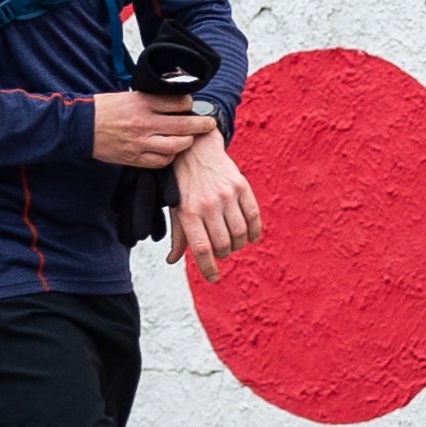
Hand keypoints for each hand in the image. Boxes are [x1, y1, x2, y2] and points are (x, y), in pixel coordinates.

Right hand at [90, 91, 212, 168]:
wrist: (80, 126)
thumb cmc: (104, 109)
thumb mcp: (128, 95)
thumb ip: (150, 99)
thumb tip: (174, 101)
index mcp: (142, 103)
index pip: (177, 102)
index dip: (189, 103)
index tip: (191, 105)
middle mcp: (143, 122)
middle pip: (182, 124)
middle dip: (201, 125)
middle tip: (209, 124)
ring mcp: (140, 142)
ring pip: (175, 146)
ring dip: (186, 142)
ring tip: (189, 139)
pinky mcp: (134, 158)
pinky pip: (161, 161)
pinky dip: (170, 157)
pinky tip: (170, 152)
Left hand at [166, 130, 262, 280]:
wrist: (195, 148)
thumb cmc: (183, 183)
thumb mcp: (175, 208)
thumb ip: (177, 236)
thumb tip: (171, 260)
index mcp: (188, 212)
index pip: (202, 249)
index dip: (208, 269)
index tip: (213, 278)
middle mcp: (208, 204)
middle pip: (223, 245)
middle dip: (222, 254)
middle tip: (220, 251)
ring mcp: (226, 195)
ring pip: (240, 234)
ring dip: (237, 245)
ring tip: (232, 243)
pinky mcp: (241, 186)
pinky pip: (253, 217)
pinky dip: (254, 232)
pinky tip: (250, 237)